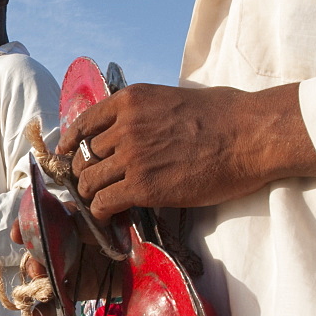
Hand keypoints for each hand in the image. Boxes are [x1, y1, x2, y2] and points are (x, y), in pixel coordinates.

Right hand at [10, 215, 121, 315]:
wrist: (145, 267)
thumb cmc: (128, 239)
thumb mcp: (110, 222)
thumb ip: (91, 222)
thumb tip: (75, 222)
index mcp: (69, 223)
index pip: (41, 221)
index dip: (26, 227)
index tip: (18, 235)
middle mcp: (62, 246)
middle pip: (36, 253)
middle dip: (32, 261)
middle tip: (38, 270)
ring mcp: (64, 270)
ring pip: (39, 277)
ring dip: (35, 285)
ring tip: (42, 290)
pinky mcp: (71, 292)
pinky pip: (51, 301)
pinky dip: (43, 309)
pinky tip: (40, 312)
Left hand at [57, 82, 315, 220]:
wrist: (249, 135)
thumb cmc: (225, 114)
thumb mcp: (173, 98)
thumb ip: (146, 112)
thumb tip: (138, 126)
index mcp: (130, 101)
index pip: (84, 123)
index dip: (71, 143)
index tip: (66, 155)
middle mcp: (124, 126)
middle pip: (84, 155)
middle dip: (84, 172)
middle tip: (92, 186)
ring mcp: (131, 156)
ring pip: (89, 181)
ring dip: (91, 195)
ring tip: (101, 204)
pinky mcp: (142, 186)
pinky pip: (104, 202)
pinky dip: (101, 213)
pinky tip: (109, 217)